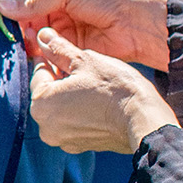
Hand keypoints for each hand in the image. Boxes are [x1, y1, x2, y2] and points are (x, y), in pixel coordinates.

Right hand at [0, 0, 168, 70]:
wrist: (137, 24)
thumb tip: (2, 5)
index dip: (15, 6)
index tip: (6, 16)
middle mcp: (58, 8)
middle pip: (28, 19)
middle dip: (22, 27)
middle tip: (25, 33)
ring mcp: (65, 29)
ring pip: (36, 37)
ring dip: (31, 41)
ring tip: (34, 43)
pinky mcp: (71, 49)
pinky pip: (49, 53)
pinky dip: (42, 55)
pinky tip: (40, 56)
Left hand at [30, 30, 177, 153]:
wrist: (143, 119)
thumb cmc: (114, 88)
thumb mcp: (84, 60)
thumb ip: (58, 49)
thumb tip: (42, 37)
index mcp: (41, 103)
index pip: (39, 71)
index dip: (54, 58)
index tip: (70, 53)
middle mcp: (45, 126)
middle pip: (48, 91)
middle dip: (62, 78)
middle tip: (85, 68)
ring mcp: (62, 139)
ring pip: (61, 107)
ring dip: (71, 94)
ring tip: (94, 85)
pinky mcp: (79, 145)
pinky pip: (73, 122)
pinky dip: (81, 111)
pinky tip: (98, 101)